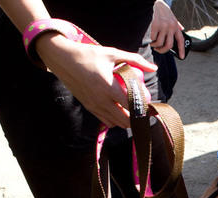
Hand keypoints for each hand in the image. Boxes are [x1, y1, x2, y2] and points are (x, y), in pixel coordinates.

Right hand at [34, 33, 156, 128]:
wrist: (63, 60)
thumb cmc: (89, 55)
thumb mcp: (113, 53)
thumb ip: (135, 60)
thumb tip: (154, 68)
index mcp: (109, 87)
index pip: (131, 104)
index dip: (142, 107)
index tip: (149, 104)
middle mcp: (101, 100)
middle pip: (125, 119)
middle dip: (137, 118)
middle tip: (143, 111)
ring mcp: (94, 106)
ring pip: (116, 122)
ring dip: (126, 120)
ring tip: (133, 112)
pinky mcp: (88, 108)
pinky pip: (105, 120)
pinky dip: (115, 119)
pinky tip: (120, 111)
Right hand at [150, 0, 184, 58]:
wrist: (152, 2)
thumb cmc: (160, 9)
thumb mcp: (171, 15)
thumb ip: (176, 23)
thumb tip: (181, 29)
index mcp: (175, 25)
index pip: (180, 40)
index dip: (182, 49)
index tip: (182, 57)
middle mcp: (170, 26)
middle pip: (168, 45)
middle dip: (163, 50)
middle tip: (158, 50)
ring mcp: (163, 26)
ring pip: (159, 43)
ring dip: (154, 45)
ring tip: (152, 42)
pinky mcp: (155, 26)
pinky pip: (152, 39)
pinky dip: (150, 40)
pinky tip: (149, 37)